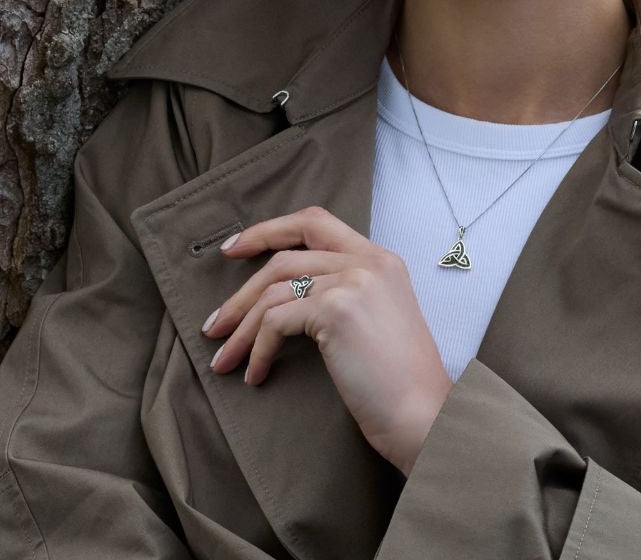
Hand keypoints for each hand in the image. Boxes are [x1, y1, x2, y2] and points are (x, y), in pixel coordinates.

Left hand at [203, 205, 454, 474]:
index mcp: (381, 260)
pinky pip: (276, 322)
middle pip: (283, 257)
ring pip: (273, 291)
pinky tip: (256, 375)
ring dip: (241, 328)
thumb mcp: (377, 322)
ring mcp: (352, 282)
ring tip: (223, 359)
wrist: (426, 417)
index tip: (234, 248)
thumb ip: (344, 296)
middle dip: (241, 291)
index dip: (269, 230)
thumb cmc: (401, 385)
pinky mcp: (336, 310)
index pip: (315, 222)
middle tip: (215, 322)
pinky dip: (258, 350)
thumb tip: (283, 301)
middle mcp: (368, 262)